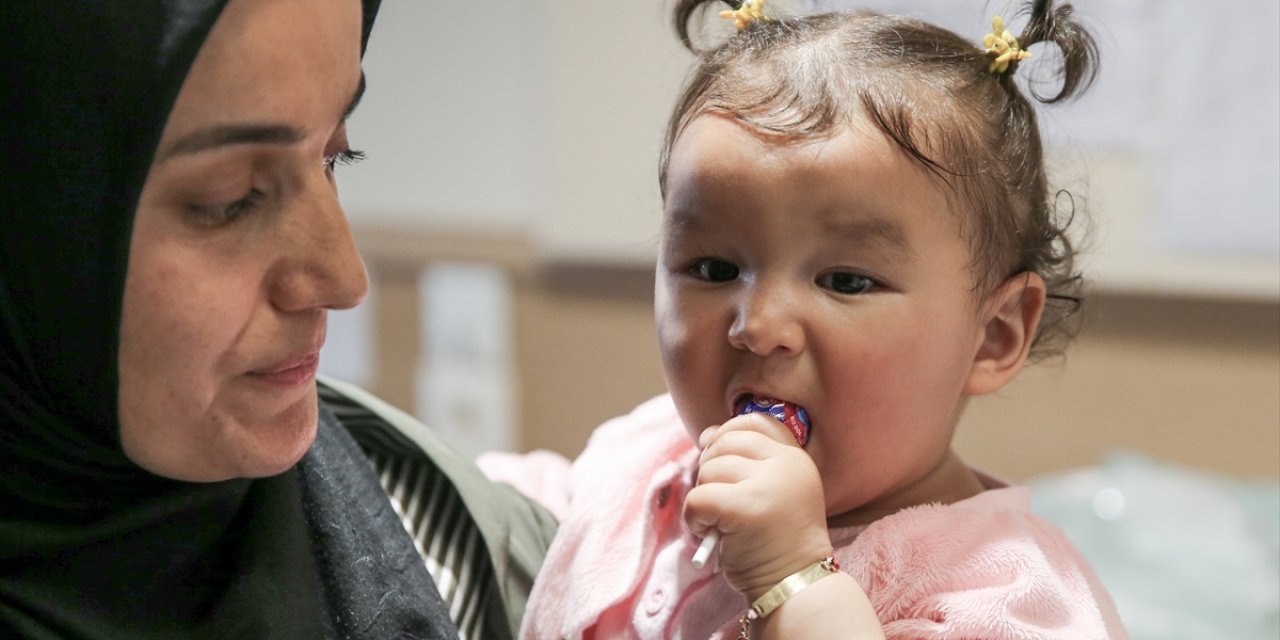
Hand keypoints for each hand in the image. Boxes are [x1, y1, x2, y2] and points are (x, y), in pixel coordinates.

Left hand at [685, 412, 832, 598]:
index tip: (722, 462)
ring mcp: (768, 485)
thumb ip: (747, 459)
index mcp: (795, 458)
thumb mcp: (774, 489)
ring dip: (702, 496)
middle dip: (710, 469)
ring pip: (709, 470)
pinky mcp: (746, 509)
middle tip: (719, 501)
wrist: (796, 584)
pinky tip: (707, 533)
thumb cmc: (778, 540)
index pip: (754, 421)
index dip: (728, 434)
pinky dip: (693, 518)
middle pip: (725, 442)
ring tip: (718, 522)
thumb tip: (707, 433)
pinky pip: (698, 497)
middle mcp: (786, 465)